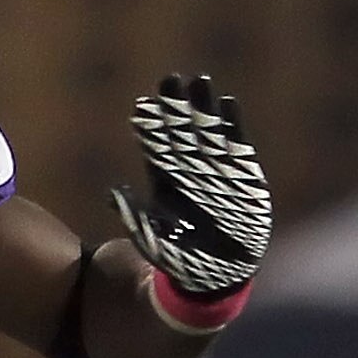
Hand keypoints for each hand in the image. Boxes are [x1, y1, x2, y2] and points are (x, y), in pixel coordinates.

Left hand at [111, 73, 269, 313]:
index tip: (144, 103)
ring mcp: (219, 176)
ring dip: (205, 109)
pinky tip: (228, 104)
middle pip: (183, 134)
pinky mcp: (244, 181)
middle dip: (178, 108)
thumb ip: (136, 218)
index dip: (152, 126)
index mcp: (168, 186)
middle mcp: (192, 176)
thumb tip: (113, 193)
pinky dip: (234, 127)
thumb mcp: (154, 242)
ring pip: (210, 135)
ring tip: (199, 80)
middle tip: (171, 78)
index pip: (158, 149)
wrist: (218, 279)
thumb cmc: (182, 264)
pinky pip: (238, 149)